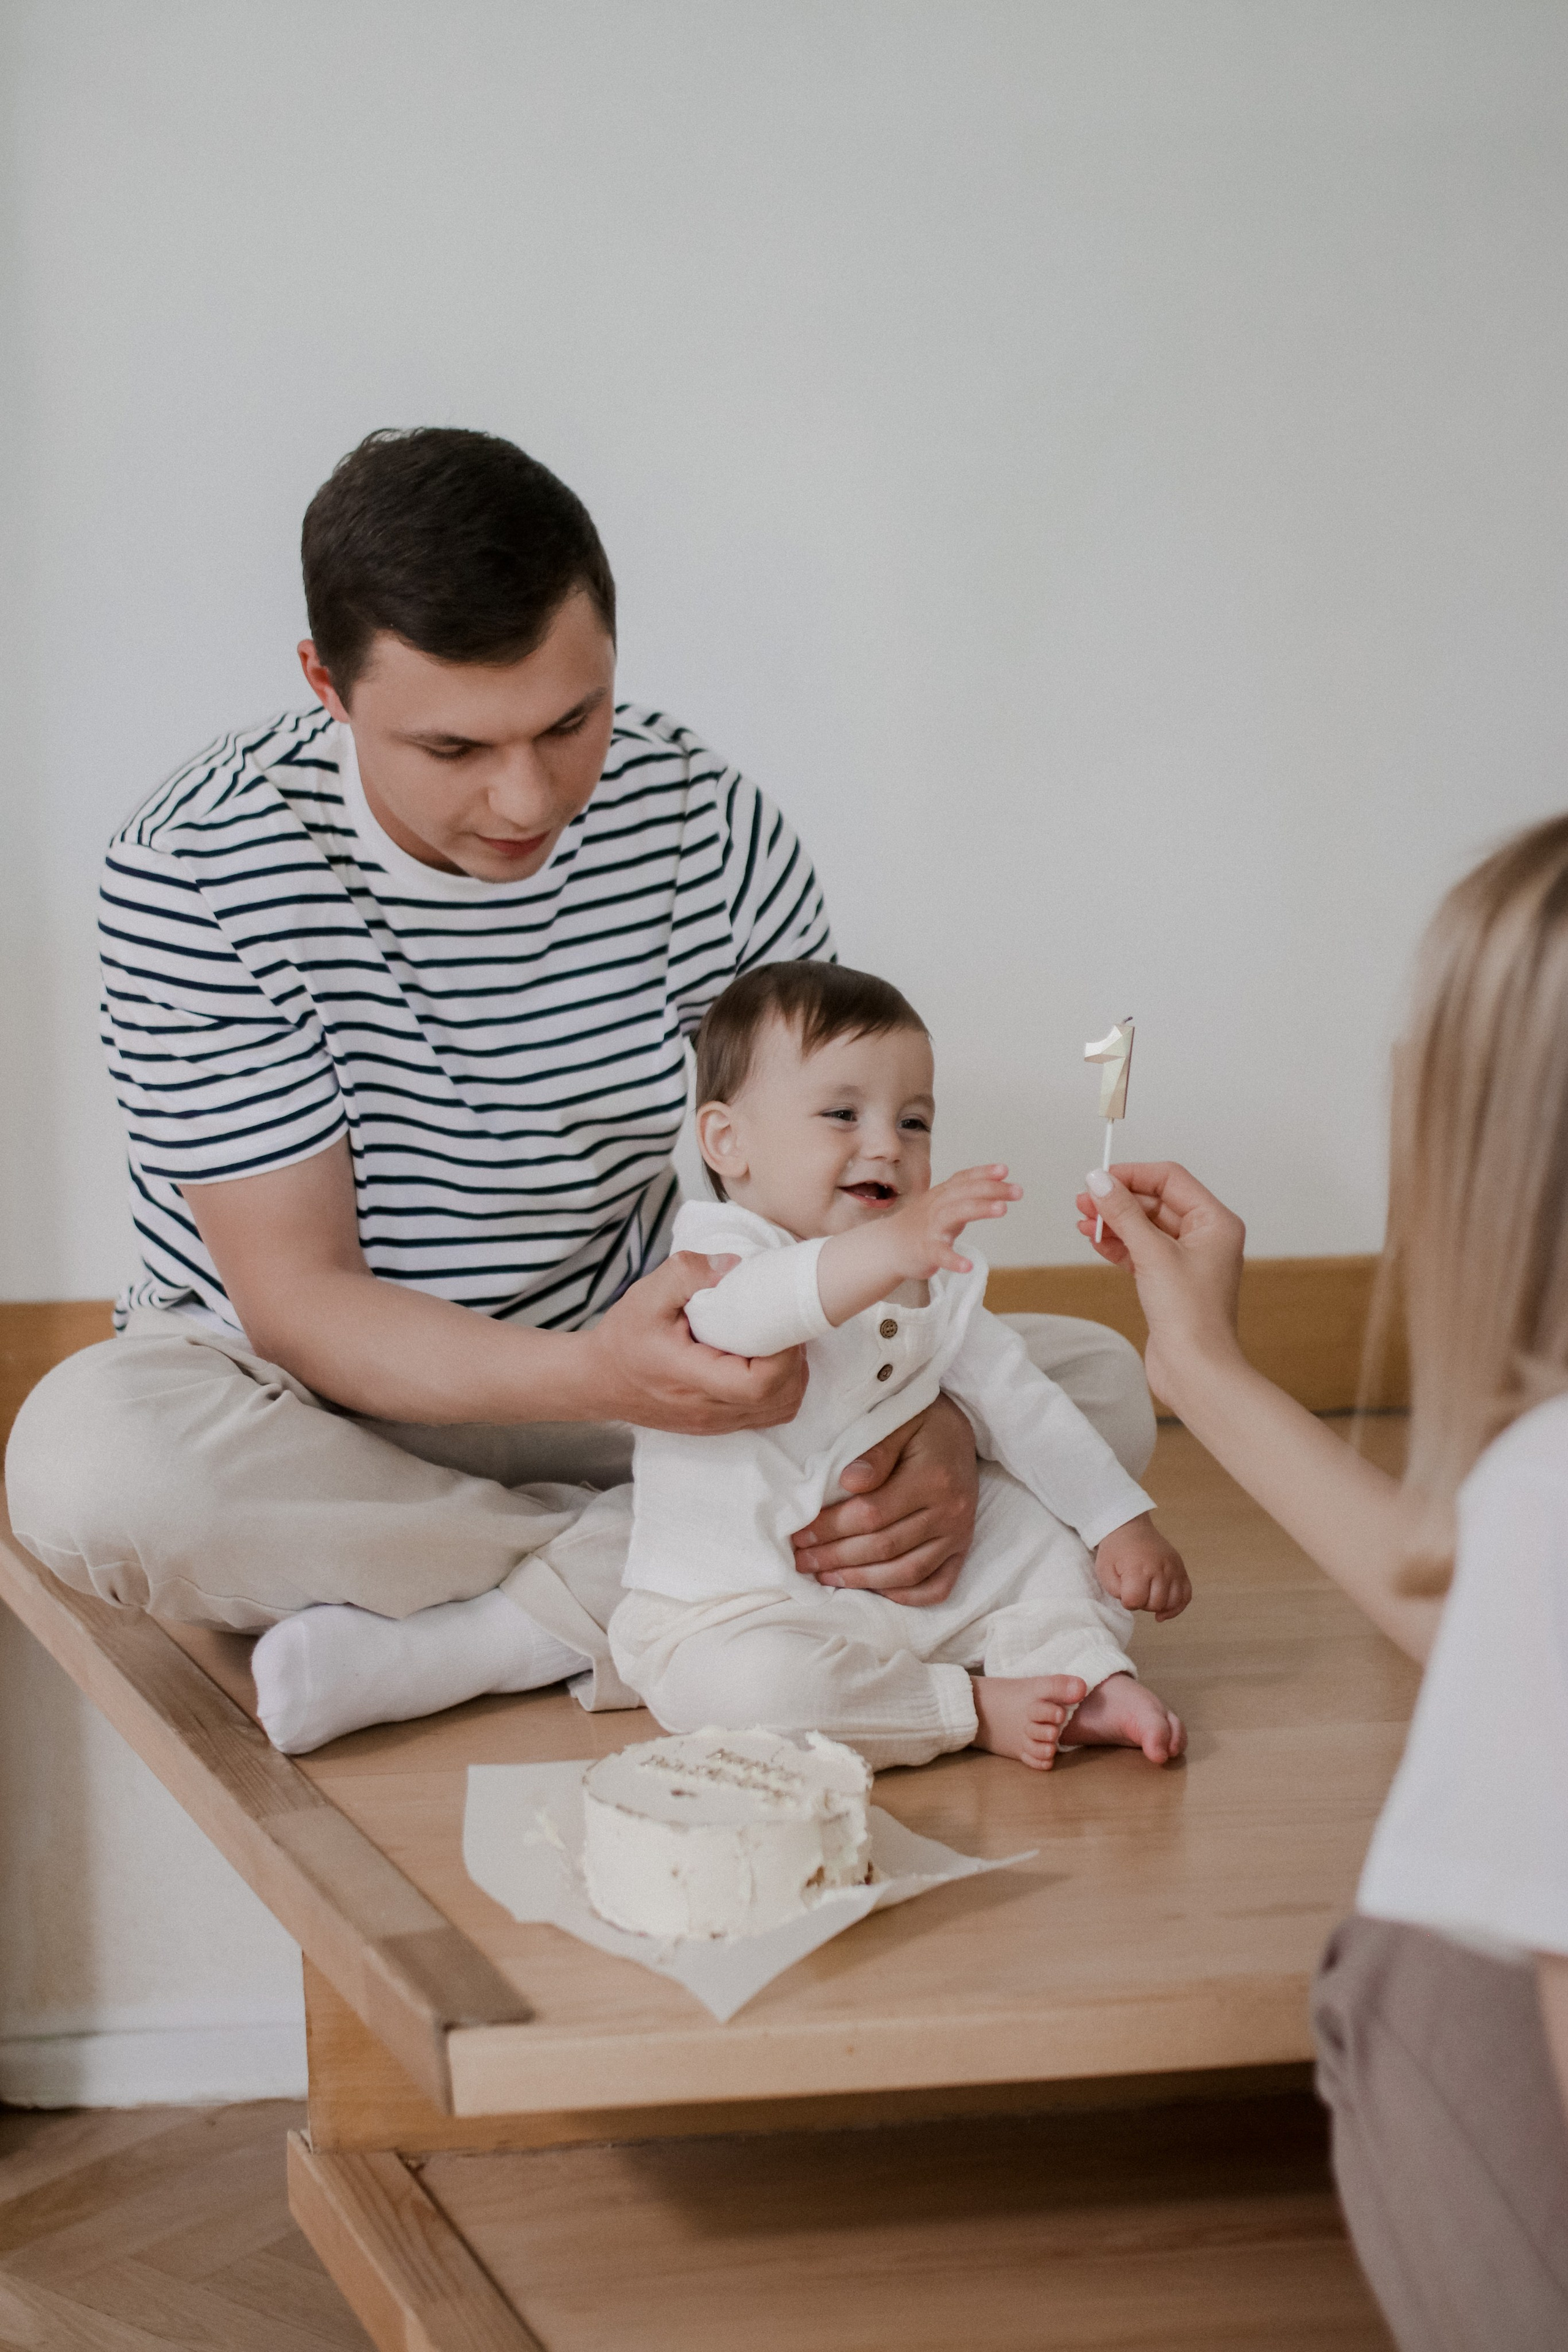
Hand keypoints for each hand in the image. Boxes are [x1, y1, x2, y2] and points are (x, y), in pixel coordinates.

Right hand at [578, 1253, 808, 1433]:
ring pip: (779, 1411)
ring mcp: (715, 1423)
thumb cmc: (623, 1337)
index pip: (758, 1384)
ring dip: (791, 1377)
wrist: (597, 1380)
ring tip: (777, 1343)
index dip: (784, 1356)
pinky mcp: (718, 1426)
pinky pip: (766, 1415)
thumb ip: (689, 1272)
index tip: (777, 1323)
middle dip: (795, 1362)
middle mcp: (707, 1409)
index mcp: (690, 1377)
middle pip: (779, 1399)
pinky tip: (765, 1361)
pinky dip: (779, 1390)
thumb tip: (735, 1266)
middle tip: (784, 1327)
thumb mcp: (647, 1294)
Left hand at [790, 1393, 978, 1606]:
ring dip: (860, 1580)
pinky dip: (904, 1595)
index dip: (831, 1528)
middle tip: (801, 1560)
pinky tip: (872, 1589)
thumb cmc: (921, 1421)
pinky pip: (936, 1586)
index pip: (872, 1514)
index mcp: (933, 1478)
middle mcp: (951, 1512)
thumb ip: (876, 1452)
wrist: (961, 1427)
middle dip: (836, 1557)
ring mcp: (959, 1534)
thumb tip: (849, 1483)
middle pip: (884, 1547)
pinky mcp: (962, 1549)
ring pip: (906, 1572)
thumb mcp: (898, 1420)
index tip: (799, 1533)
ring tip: (825, 1576)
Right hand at [883, 1165, 1021, 1280]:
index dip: (984, 1173)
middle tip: (1017, 1191)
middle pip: (966, 1193)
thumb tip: (997, 1183)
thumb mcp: (943, 1204)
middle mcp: (937, 1206)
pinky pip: (940, 1254)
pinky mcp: (926, 1251)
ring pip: (956, 1214)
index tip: (1004, 1170)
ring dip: (979, 1209)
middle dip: (992, 1189)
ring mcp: (931, 1228)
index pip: (964, 1179)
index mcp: (942, 1195)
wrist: (888, 1247)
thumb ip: (967, 1195)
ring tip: (1002, 1209)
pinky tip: (968, 1266)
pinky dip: (953, 1260)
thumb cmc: (921, 1225)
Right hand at [1073, 1161, 1246, 1411]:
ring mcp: (1187, 1260)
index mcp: (1215, 1222)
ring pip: (1145, 1228)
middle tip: (1084, 1201)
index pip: (1170, 1180)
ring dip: (1114, 1222)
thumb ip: (1124, 1213)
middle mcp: (1206, 1237)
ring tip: (1084, 1222)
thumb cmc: (1191, 1316)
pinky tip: (1097, 1242)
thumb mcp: (1153, 1253)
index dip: (1133, 1175)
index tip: (1099, 1178)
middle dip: (1119, 1201)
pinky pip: (1141, 1251)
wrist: (1195, 1370)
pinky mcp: (1170, 1282)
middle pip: (1155, 1202)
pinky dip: (1119, 1245)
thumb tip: (1100, 1180)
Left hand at [1094, 1512, 1190, 1620]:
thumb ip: (1115, 1591)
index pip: (1136, 1601)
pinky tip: (1165, 1611)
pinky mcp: (1181, 1569)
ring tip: (1148, 1597)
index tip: (1124, 1593)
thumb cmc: (1116, 1550)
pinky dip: (1177, 1607)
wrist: (1130, 1528)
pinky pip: (1186, 1595)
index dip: (1127, 1602)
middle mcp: (1160, 1568)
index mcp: (1138, 1568)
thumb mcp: (1104, 1570)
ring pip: (1172, 1602)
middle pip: (1156, 1604)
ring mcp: (1174, 1568)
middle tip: (1135, 1592)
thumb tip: (1133, 1601)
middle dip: (1143, 1604)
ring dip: (1159, 1605)